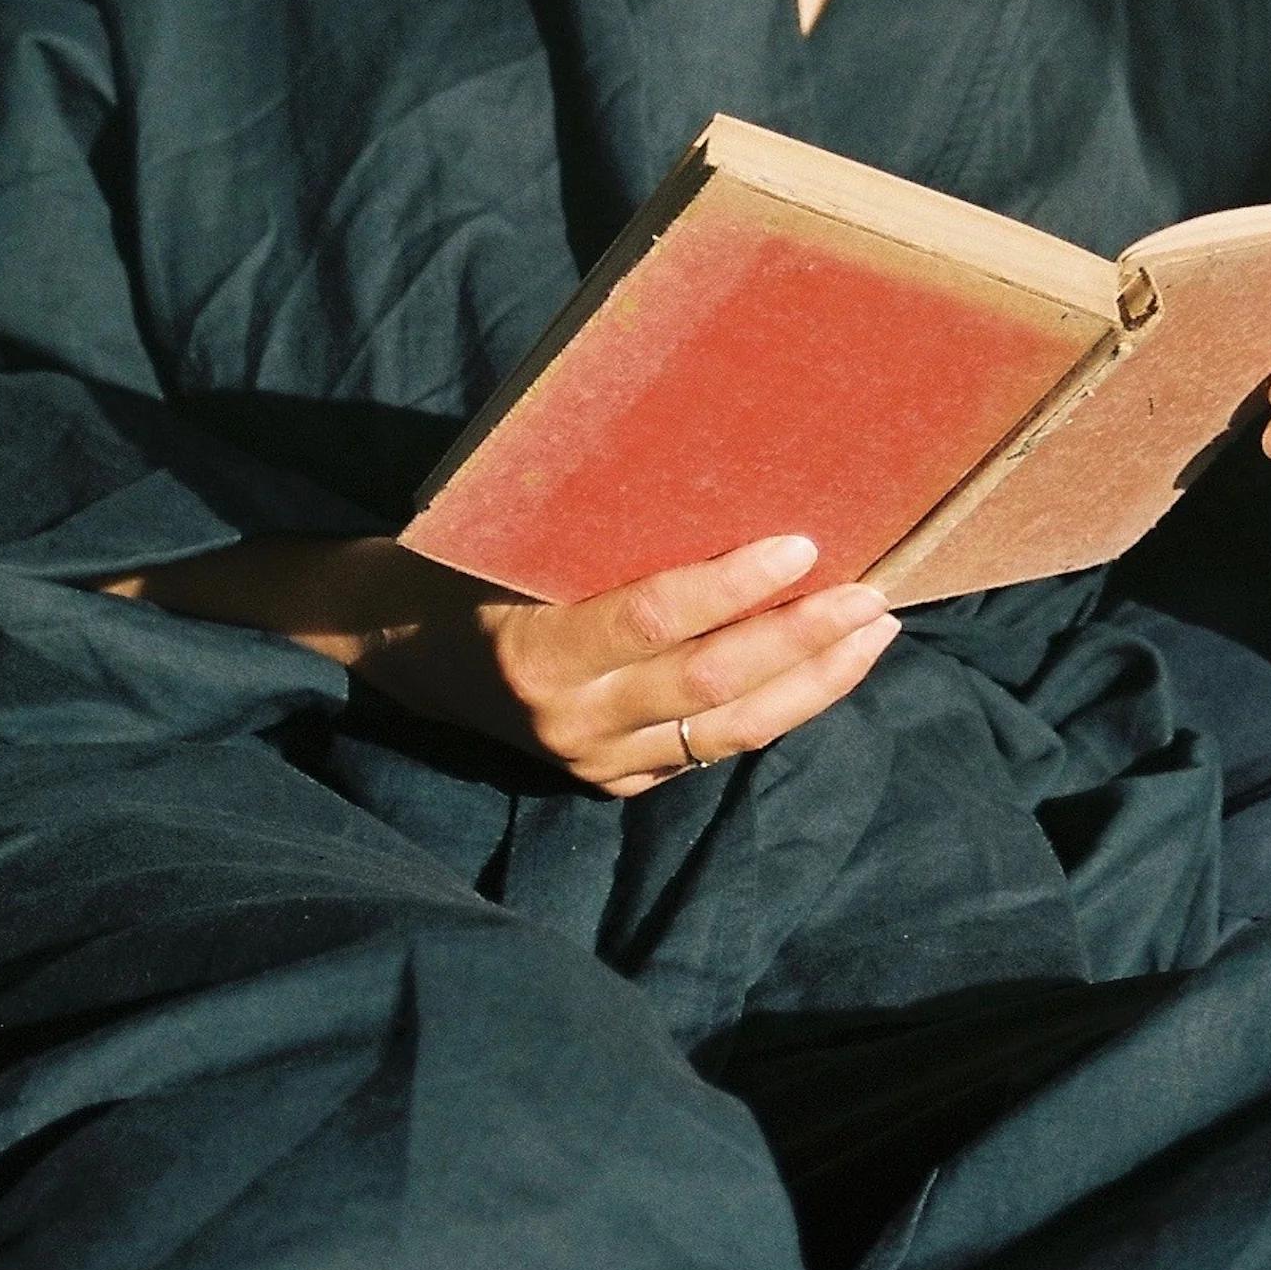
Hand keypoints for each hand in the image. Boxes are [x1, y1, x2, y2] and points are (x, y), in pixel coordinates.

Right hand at [361, 533, 901, 796]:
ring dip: (813, 683)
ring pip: (729, 732)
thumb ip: (600, 540)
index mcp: (537, 654)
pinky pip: (712, 749)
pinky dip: (776, 707)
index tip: (804, 546)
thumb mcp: (514, 541)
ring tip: (873, 633)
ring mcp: (595, 762)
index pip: (655, 622)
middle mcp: (572, 721)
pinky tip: (825, 669)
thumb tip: (722, 485)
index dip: (734, 586)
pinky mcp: (614, 783)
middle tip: (871, 595)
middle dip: (803, 641)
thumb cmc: (462, 568)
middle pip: (713, 686)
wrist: (397, 651)